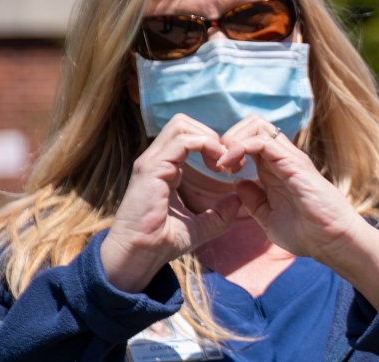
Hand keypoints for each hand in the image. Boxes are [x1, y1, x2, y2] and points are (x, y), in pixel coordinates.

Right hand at [100, 114, 242, 292]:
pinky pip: (183, 141)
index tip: (231, 166)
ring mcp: (152, 161)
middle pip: (183, 123)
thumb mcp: (201, 225)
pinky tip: (218, 165)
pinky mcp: (152, 167)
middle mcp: (156, 160)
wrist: (140, 255)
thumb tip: (237, 199)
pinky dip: (205, 146)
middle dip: (211, 135)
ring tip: (223, 162)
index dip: (213, 145)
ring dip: (209, 138)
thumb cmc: (164, 242)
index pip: (188, 136)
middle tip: (228, 160)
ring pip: (182, 124)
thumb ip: (219, 213)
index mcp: (165, 168)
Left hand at [215, 115, 374, 262]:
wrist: (331, 241)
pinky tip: (230, 167)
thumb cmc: (306, 233)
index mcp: (276, 170)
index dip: (230, 148)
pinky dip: (240, 148)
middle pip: (253, 125)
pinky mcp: (293, 163)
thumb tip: (238, 184)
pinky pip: (262, 141)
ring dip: (233, 140)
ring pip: (257, 126)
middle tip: (219, 163)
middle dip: (229, 137)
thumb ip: (254, 200)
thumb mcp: (269, 217)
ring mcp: (288, 158)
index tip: (219, 170)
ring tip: (223, 163)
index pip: (250, 140)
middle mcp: (282, 159)